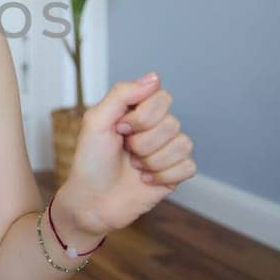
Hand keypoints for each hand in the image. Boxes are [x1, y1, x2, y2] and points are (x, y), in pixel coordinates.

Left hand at [58, 72, 196, 234]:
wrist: (91, 202)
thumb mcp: (96, 121)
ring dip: (152, 160)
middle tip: (126, 152)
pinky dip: (164, 176)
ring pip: (183, 144)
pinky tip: (145, 181)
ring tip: (135, 167)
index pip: (162, 97)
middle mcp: (156, 128)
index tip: (120, 129)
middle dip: (143, 142)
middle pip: (172, 123)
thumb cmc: (90, 162)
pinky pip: (188, 166)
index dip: (142, 116)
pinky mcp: (174, 175)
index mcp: (138, 112)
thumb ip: (123, 94)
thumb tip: (155, 77)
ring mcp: (167, 151)